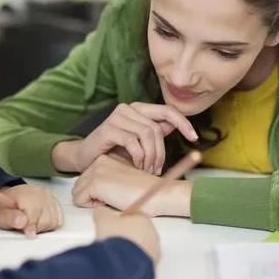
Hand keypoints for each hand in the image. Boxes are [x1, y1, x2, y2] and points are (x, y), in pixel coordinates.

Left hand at [0, 184, 63, 238]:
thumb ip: (10, 218)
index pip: (34, 214)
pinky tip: (41, 222)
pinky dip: (51, 224)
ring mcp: (49, 197)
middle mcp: (40, 194)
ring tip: (33, 223)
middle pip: (46, 220)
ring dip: (44, 227)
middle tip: (26, 227)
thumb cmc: (6, 207)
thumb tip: (21, 221)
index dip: (30, 227)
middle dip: (36, 227)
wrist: (11, 198)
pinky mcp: (56, 203)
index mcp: (27, 194)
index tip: (28, 233)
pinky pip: (59, 220)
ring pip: (54, 221)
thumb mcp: (1, 214)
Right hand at [52, 102, 197, 174]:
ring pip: (147, 135)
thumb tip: (173, 126)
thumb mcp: (137, 142)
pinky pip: (133, 142)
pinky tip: (135, 165)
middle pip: (157, 128)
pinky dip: (138, 157)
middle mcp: (128, 109)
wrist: (84, 158)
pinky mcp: (108, 129)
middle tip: (156, 169)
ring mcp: (117, 117)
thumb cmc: (112, 151)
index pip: (167, 111)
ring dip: (150, 157)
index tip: (194, 137)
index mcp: (138, 109)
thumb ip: (154, 133)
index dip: (183, 123)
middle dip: (161, 152)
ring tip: (146, 169)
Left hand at [72, 155, 191, 216]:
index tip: (118, 192)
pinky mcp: (95, 182)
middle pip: (78, 186)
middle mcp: (99, 161)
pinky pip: (79, 200)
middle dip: (92, 196)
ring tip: (113, 198)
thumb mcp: (122, 179)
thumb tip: (92, 191)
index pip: (86, 180)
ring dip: (92, 201)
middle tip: (115, 197)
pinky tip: (111, 201)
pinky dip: (92, 206)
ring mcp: (96, 170)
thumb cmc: (145, 191)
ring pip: (77, 193)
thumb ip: (107, 180)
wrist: (158, 193)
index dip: (98, 192)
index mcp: (106, 159)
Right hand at [93, 206, 160, 265]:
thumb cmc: (115, 237)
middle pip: (140, 232)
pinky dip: (133, 261)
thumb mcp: (103, 220)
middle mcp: (153, 235)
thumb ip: (103, 213)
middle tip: (113, 240)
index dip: (124, 219)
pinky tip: (121, 263)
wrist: (122, 265)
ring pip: (142, 247)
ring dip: (131, 249)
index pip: (136, 215)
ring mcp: (154, 253)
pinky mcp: (152, 267)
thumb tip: (101, 211)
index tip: (113, 224)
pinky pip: (141, 260)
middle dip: (128, 235)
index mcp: (144, 220)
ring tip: (116, 254)